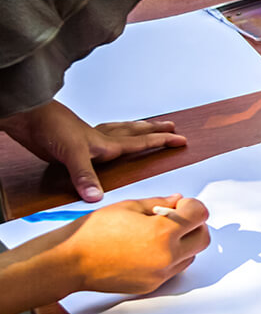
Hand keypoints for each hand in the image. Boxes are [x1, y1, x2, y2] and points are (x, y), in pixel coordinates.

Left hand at [0, 100, 186, 202]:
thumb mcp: (70, 154)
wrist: (26, 116)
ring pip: (119, 130)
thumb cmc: (48, 128)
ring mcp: (87, 139)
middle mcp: (101, 140)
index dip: (162, 141)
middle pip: (135, 132)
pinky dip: (108, 134)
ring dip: (134, 128)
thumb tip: (97, 197)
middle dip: (155, 130)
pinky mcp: (74, 142)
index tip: (181, 140)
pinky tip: (103, 139)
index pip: (142, 142)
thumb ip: (84, 176)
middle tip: (172, 126)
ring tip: (145, 126)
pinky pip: (100, 135)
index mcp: (106, 144)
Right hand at [52, 195, 211, 293]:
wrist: (71, 261)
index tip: (183, 204)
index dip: (193, 206)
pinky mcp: (152, 285)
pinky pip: (174, 269)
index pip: (199, 215)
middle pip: (203, 238)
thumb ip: (159, 203)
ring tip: (160, 234)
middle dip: (195, 225)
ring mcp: (160, 273)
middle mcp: (166, 256)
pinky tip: (150, 248)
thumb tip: (177, 200)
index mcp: (162, 232)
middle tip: (178, 218)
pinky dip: (171, 257)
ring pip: (191, 256)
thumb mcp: (129, 207)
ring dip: (185, 243)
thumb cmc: (94, 232)